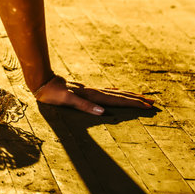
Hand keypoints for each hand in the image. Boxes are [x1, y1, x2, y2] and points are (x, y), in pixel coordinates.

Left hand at [32, 74, 156, 115]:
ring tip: (141, 98)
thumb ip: (84, 106)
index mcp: (92, 96)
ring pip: (114, 93)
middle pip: (120, 96)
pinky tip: (116, 92)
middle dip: (136, 100)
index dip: (133, 104)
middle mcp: (93, 92)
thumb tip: (103, 113)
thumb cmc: (51, 93)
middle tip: (153, 103)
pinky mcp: (84, 90)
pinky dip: (115, 93)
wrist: (41, 81)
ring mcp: (90, 90)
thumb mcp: (66, 100)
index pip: (117, 101)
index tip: (148, 106)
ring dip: (129, 96)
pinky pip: (105, 92)